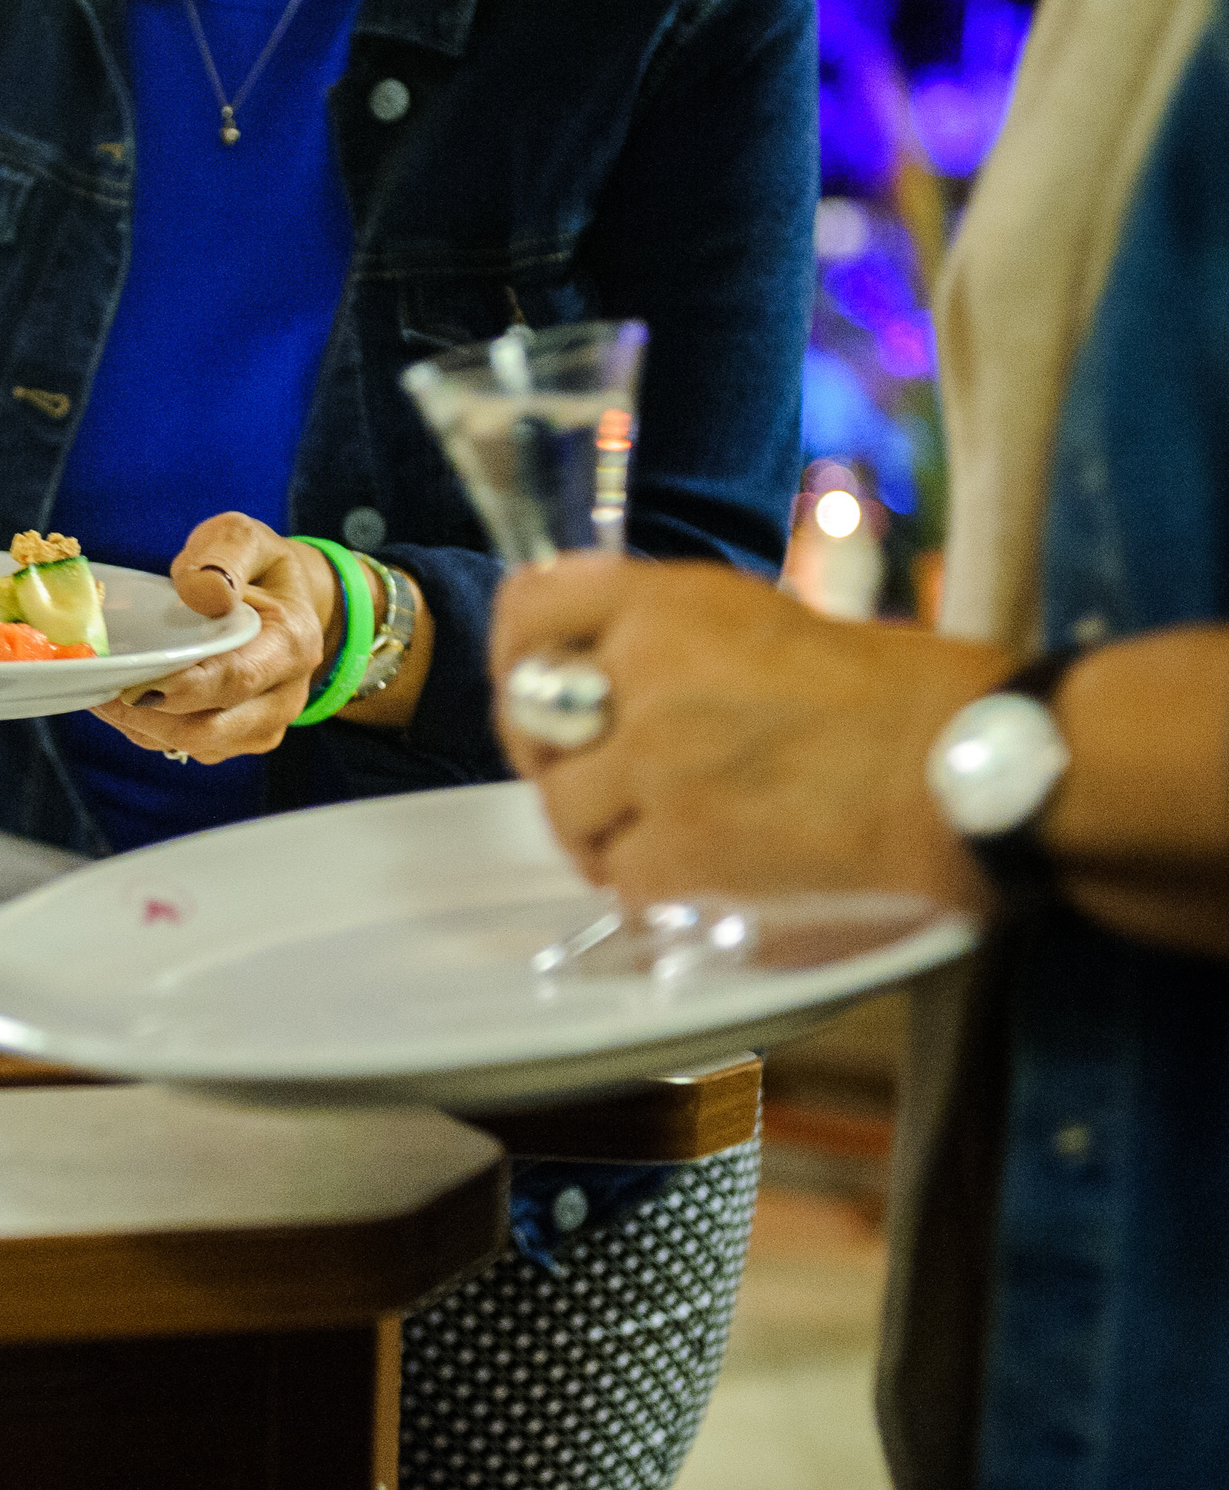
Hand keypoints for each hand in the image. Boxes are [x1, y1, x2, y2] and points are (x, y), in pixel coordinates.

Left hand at [90, 514, 336, 762]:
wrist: (281, 602)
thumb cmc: (255, 568)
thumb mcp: (243, 538)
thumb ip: (225, 556)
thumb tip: (202, 592)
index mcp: (291, 644)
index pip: (236, 679)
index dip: (182, 689)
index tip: (131, 686)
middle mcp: (283, 696)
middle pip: (209, 728)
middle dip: (148, 715)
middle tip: (97, 689)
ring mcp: (260, 725)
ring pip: (193, 745)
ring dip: (140, 726)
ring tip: (98, 691)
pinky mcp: (236, 739)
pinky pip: (184, 747)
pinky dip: (145, 729)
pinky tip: (117, 700)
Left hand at [490, 554, 1013, 911]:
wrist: (974, 775)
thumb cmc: (904, 701)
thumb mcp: (767, 622)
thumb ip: (670, 641)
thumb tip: (598, 670)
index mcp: (670, 605)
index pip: (533, 606)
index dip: (516, 646)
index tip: (527, 672)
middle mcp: (645, 677)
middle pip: (528, 716)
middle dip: (550, 748)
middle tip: (592, 770)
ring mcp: (653, 771)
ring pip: (563, 808)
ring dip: (600, 825)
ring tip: (666, 829)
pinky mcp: (674, 860)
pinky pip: (613, 877)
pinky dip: (644, 884)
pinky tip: (698, 873)